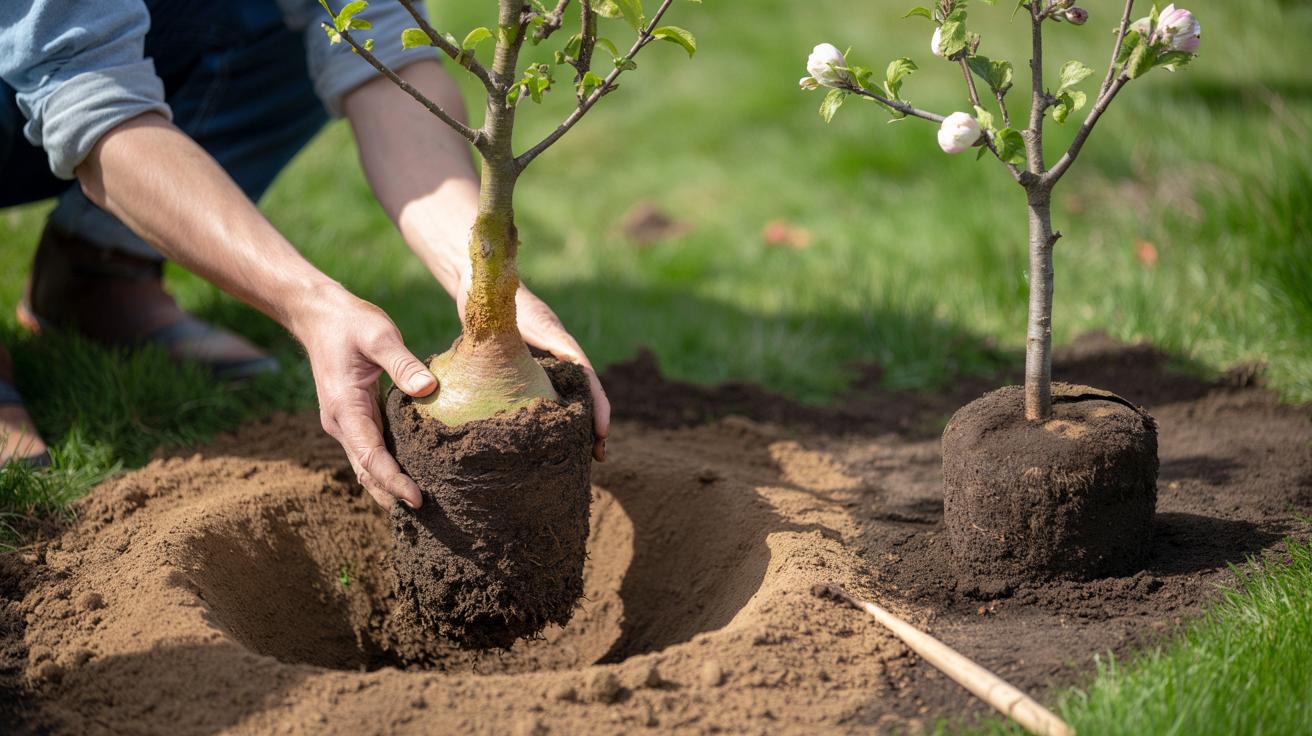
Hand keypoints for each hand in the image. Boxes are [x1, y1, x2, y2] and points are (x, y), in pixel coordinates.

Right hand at [293, 286, 436, 509]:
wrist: (319, 316)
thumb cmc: (350, 323)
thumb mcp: (379, 335)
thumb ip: (402, 363)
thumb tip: (429, 390)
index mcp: (345, 408)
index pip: (371, 457)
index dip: (394, 481)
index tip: (417, 499)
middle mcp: (341, 423)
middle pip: (367, 471)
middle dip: (392, 495)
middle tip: (427, 515)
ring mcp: (345, 423)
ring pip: (366, 465)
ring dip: (388, 486)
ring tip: (420, 505)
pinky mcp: (353, 418)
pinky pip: (370, 451)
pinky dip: (386, 468)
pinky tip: (409, 475)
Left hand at [456, 269, 610, 461]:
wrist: (482, 283)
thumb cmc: (490, 293)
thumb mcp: (502, 312)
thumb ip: (507, 328)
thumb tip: (504, 349)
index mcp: (558, 338)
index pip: (585, 375)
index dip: (596, 404)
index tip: (602, 431)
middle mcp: (559, 350)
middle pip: (585, 390)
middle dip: (594, 421)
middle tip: (599, 454)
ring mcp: (549, 358)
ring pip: (570, 394)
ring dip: (578, 422)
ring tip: (584, 454)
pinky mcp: (533, 365)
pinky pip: (550, 393)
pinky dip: (555, 414)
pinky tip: (549, 437)